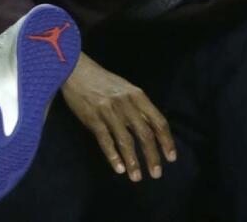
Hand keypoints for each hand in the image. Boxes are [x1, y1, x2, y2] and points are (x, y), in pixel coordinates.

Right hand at [61, 54, 176, 181]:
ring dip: (132, 161)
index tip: (170, 158)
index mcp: (137, 96)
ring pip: (125, 140)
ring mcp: (108, 111)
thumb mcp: (126, 89)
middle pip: (144, 134)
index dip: (166, 141)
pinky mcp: (92, 117)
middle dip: (152, 156)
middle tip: (156, 174)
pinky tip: (118, 168)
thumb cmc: (103, 81)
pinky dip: (112, 156)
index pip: (158, 122)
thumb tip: (153, 131)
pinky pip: (105, 140)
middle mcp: (125, 104)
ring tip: (136, 177)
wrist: (75, 70)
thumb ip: (139, 107)